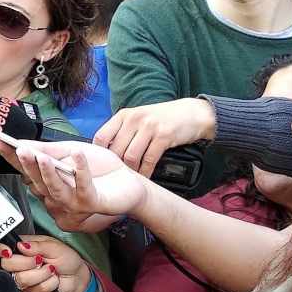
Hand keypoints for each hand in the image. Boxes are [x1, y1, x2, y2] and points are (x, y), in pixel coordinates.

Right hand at [0, 139, 148, 234]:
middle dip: (29, 165)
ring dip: (48, 172)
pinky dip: (80, 171)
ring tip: (43, 156)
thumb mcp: (70, 152)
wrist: (130, 182)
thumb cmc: (100, 168)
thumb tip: (21, 143)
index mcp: (49, 184)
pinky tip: (77, 156)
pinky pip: (83, 189)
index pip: (26, 171)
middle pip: (38, 182)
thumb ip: (47, 149)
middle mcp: (57, 198)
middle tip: (20, 149)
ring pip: (55, 189)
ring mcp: (73, 205)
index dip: (12, 158)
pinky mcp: (92, 206)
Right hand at [0, 235, 90, 291]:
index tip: (9, 252)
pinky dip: (48, 285)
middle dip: (28, 263)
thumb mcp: (55, 247)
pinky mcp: (30, 291)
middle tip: (41, 261)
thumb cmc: (66, 259)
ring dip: (42, 275)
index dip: (2, 251)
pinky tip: (53, 281)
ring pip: (21, 279)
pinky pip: (34, 290)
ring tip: (52, 270)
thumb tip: (21, 245)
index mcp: (22, 247)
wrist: (77, 278)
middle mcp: (19, 262)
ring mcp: (23, 278)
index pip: (3, 248)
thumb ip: (38, 246)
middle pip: (8, 265)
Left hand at [92, 99, 213, 178]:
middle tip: (118, 176)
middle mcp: (134, 119)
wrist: (192, 113)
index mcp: (124, 115)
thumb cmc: (162, 119)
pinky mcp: (163, 136)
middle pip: (115, 149)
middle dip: (116, 166)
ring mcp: (149, 127)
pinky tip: (145, 177)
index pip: (101, 136)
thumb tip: (107, 151)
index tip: (103, 165)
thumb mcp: (139, 117)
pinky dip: (146, 172)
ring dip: (131, 171)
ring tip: (131, 179)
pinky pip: (149, 160)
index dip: (100, 154)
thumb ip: (123, 130)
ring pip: (130, 156)